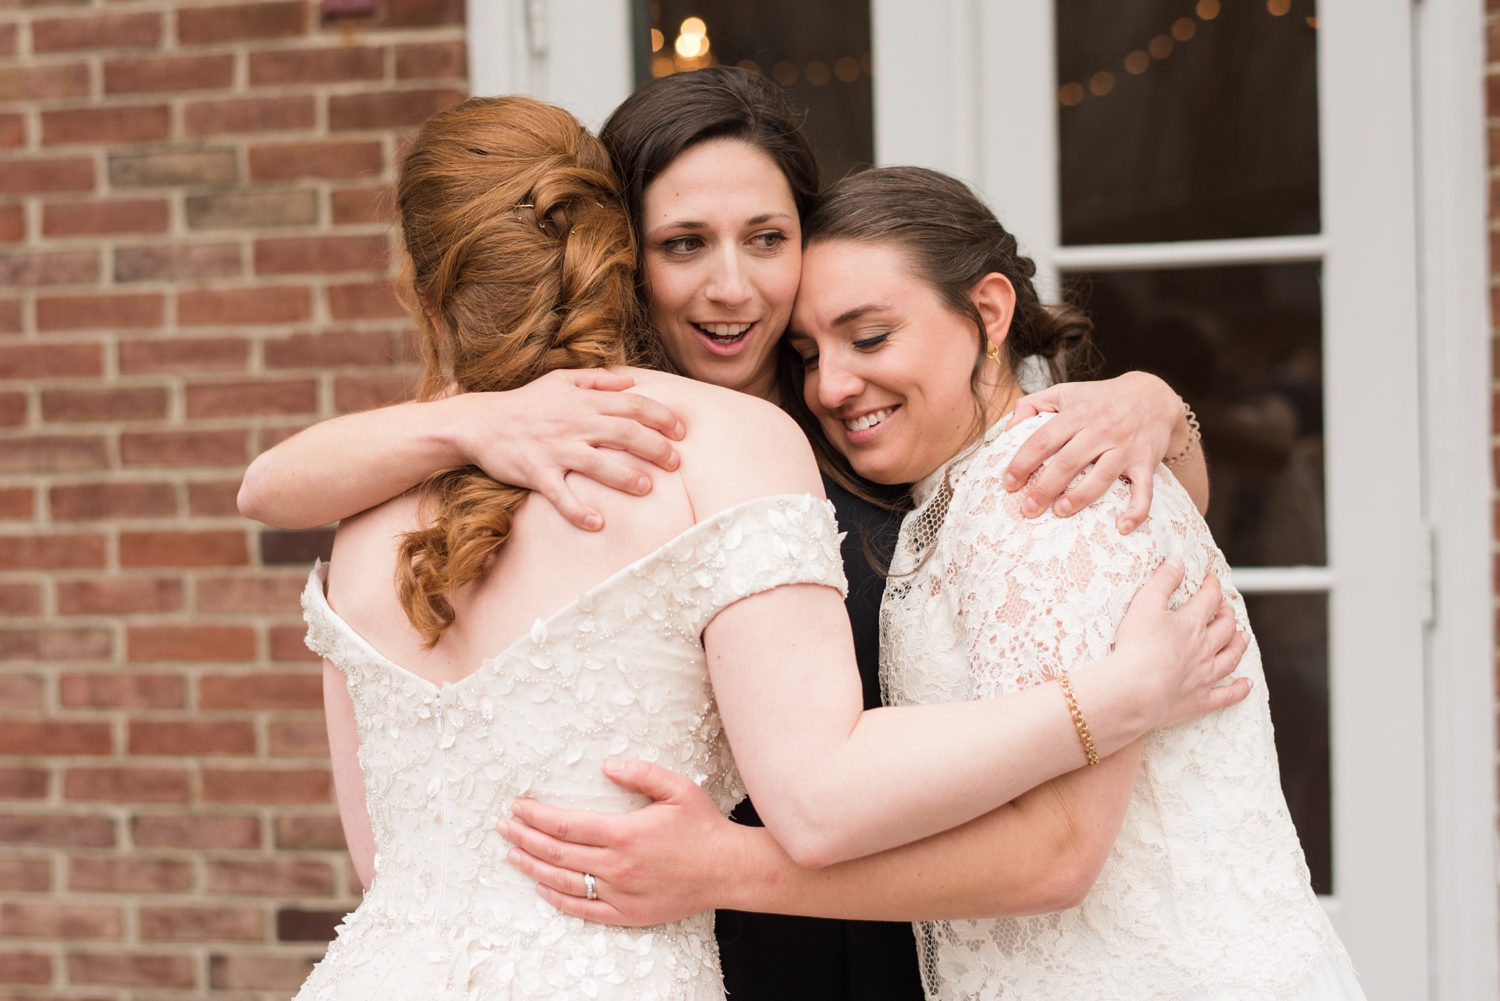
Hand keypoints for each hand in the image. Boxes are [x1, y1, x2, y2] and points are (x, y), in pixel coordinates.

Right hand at [451, 369, 684, 530]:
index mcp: (584, 401)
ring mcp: (555, 449)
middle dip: (656, 448)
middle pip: (626, 433)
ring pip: (599, 463)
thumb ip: (597, 380)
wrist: (479, 422)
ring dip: (627, 477)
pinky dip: (579, 510)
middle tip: (676, 463)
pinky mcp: (536, 472)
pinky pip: (561, 494)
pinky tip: (598, 524)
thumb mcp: (560, 380)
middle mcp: (574, 423)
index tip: (681, 431)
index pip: (633, 405)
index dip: (662, 416)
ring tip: (647, 488)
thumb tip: (631, 380)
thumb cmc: (524, 403)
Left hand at [499, 759, 742, 925]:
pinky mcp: (628, 913)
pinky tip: (543, 888)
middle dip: (524, 839)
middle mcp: (616, 866)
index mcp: (624, 834)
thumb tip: (607, 765)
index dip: (536, 817)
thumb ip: (641, 773)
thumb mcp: (677, 788)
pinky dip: (559, 899)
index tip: (518, 808)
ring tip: (512, 856)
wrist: (728, 870)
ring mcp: (620, 893)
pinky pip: (584, 909)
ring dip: (533, 868)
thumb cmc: (703, 827)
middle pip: (557, 853)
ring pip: (564, 882)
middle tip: (503, 828)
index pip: (565, 826)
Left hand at [1004, 372, 1185, 533]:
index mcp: (1078, 414)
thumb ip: (1032, 405)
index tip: (1009, 483)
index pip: (1044, 439)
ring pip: (1102, 475)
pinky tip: (1122, 527)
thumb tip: (1008, 429)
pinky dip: (1136, 510)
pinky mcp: (1146, 462)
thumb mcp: (1065, 392)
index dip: (1023, 462)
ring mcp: (1125, 447)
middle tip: (1027, 509)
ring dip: (1081, 496)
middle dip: (1045, 487)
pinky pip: (1144, 490)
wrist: (1153, 395)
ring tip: (1061, 512)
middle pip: (1069, 461)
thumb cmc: (1101, 399)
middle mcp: (1101, 430)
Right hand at [1112, 558, 1250, 729]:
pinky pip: (1227, 695)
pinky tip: (1246, 684)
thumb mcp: (1144, 604)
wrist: (1134, 691)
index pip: (1209, 599)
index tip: (1211, 580)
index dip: (1212, 587)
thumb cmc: (1136, 646)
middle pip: (1225, 628)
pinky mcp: (1200, 700)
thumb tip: (1177, 561)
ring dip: (1239, 646)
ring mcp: (1205, 675)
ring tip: (1243, 637)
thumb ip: (1162, 581)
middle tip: (1226, 609)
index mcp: (1192, 623)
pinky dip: (1239, 689)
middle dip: (1227, 614)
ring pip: (1230, 657)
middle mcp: (1205, 648)